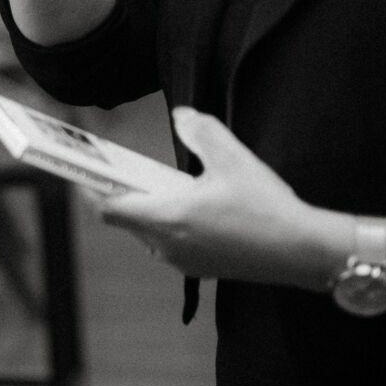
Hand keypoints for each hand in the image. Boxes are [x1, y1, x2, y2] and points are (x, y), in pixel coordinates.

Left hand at [97, 107, 322, 285]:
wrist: (302, 252)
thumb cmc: (267, 207)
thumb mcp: (233, 157)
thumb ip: (201, 130)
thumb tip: (183, 117)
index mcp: (168, 218)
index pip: (109, 207)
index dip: (91, 187)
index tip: (82, 168)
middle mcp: (168, 246)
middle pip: (127, 218)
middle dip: (122, 191)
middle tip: (123, 165)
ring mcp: (184, 262)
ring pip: (149, 231)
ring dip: (148, 207)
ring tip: (160, 180)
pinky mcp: (202, 268)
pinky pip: (170, 242)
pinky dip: (169, 221)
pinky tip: (192, 203)